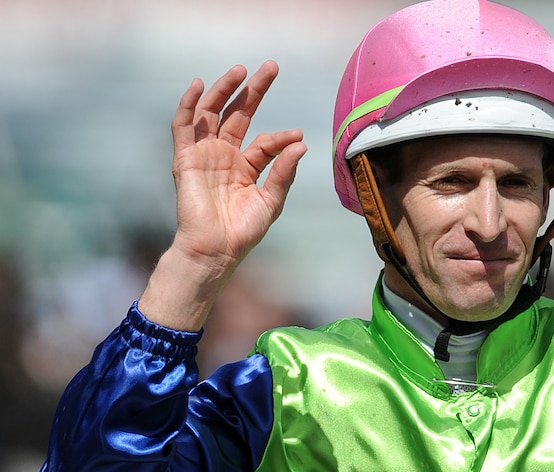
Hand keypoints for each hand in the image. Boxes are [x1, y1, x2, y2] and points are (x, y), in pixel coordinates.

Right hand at [171, 60, 305, 268]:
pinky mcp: (185, 159)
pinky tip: (199, 85)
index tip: (296, 136)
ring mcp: (204, 155)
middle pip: (238, 114)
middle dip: (254, 90)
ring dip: (224, 89)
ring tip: (241, 69)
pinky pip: (184, 126)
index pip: (264, 142)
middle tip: (271, 67)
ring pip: (212, 113)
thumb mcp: (270, 201)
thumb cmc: (242, 232)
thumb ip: (283, 172)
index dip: (281, 137)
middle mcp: (224, 156)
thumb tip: (299, 144)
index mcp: (245, 167)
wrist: (214, 251)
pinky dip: (189, 104)